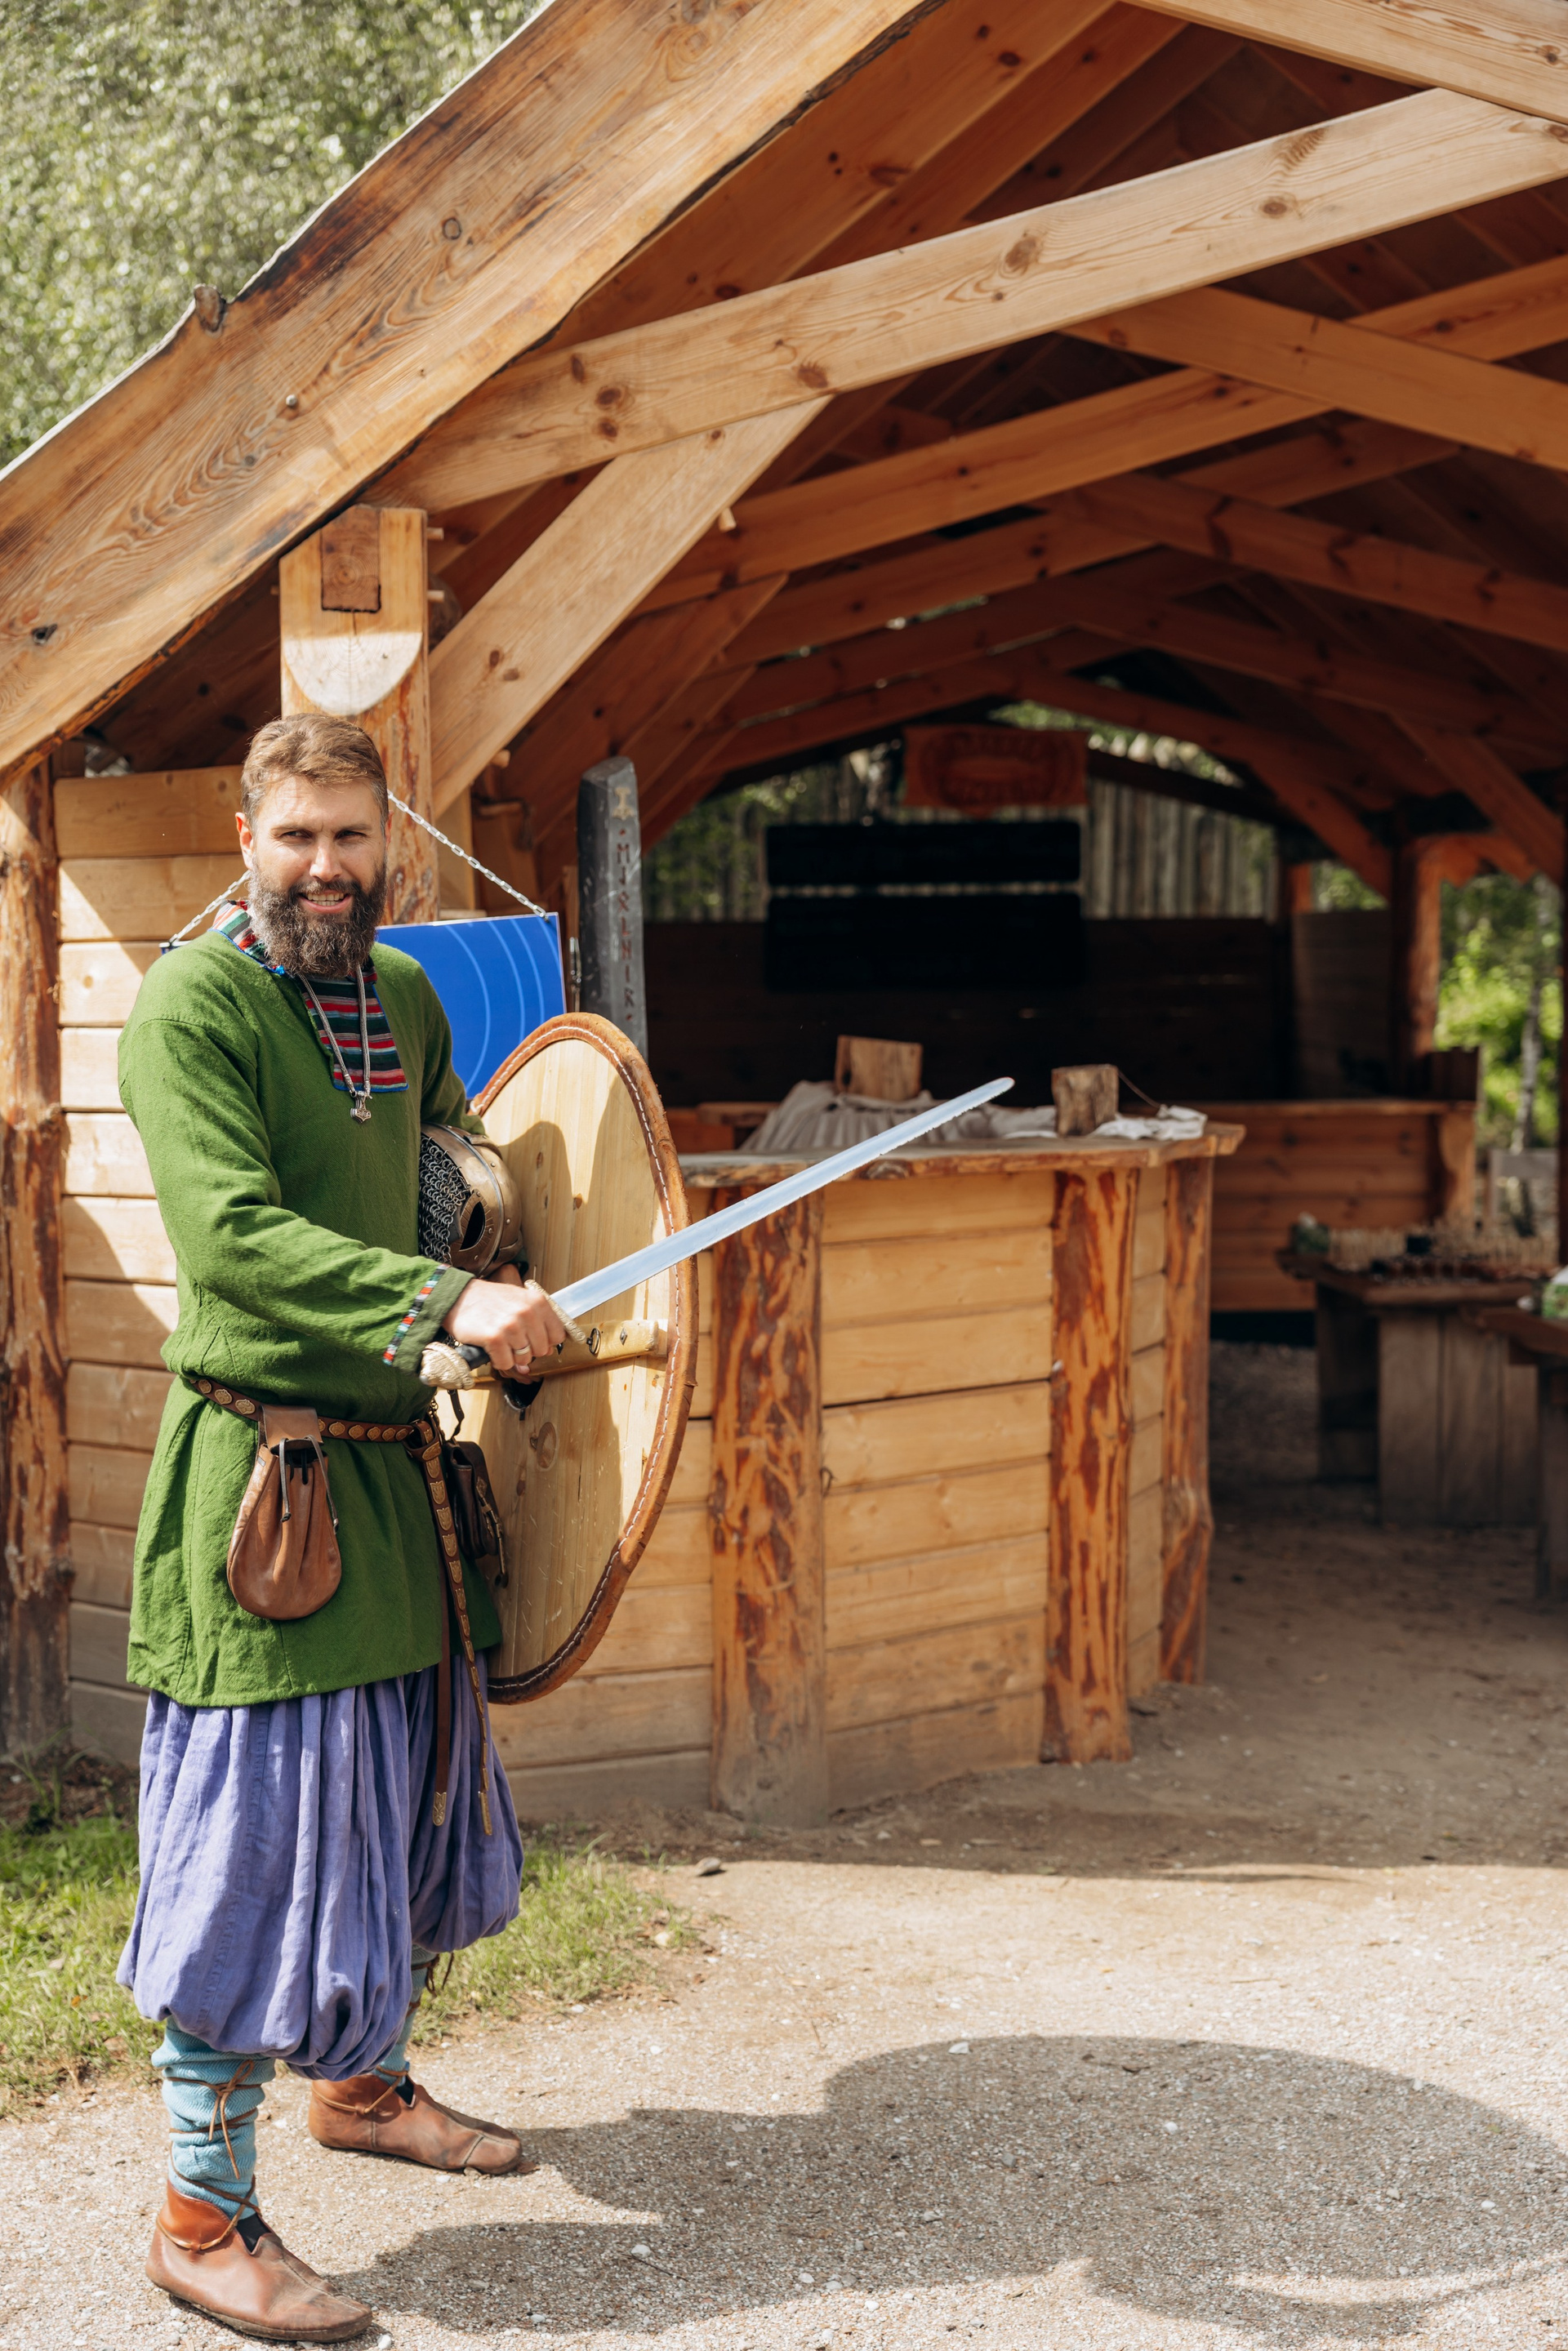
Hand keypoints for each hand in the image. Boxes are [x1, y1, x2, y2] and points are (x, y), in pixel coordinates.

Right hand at [445, 1269, 566, 1374]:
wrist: (459, 1296)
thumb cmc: (489, 1300)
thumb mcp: (519, 1301)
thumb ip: (538, 1322)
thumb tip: (548, 1350)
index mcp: (537, 1302)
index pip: (557, 1335)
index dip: (546, 1342)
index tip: (534, 1340)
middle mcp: (527, 1312)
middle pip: (541, 1350)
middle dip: (527, 1350)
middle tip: (512, 1341)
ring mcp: (511, 1326)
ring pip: (524, 1359)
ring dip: (511, 1356)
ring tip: (501, 1342)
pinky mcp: (495, 1338)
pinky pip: (506, 1363)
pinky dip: (498, 1360)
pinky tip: (492, 1348)